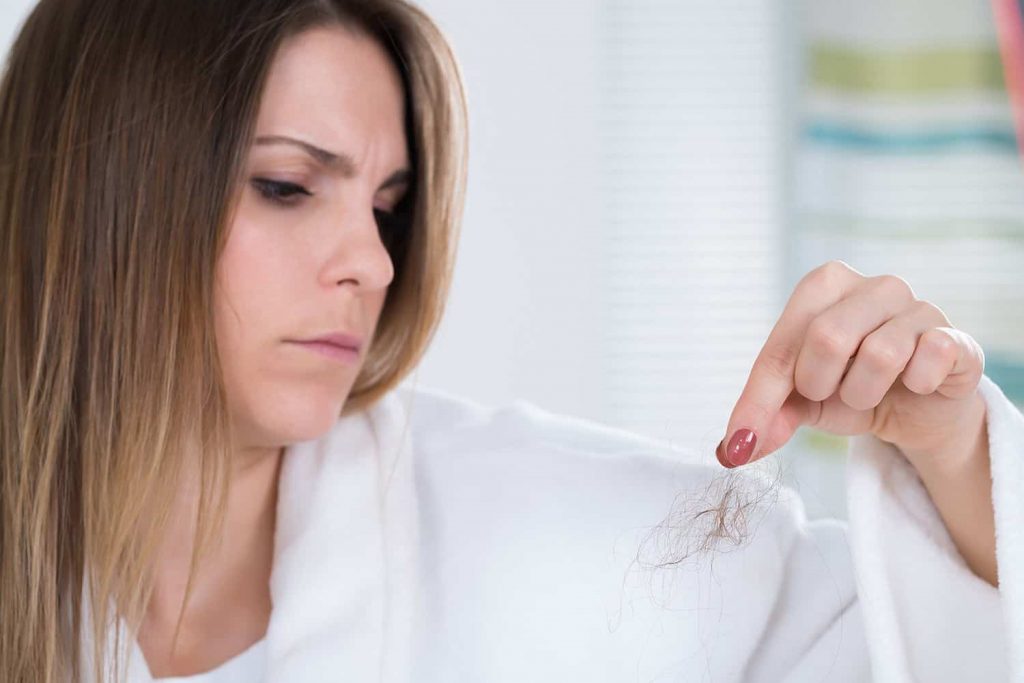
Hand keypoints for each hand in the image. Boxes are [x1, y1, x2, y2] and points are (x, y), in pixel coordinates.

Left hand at [717, 260, 986, 468]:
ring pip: (879, 354)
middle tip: (831, 393)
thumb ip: (767, 416)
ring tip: (869, 391)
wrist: (916, 413)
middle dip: (819, 385)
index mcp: (825, 285)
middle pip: (828, 337)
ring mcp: (920, 306)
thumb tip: (733, 449)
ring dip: (864, 392)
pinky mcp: (956, 338)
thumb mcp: (801, 402)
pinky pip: (929, 359)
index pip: (782, 342)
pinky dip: (913, 386)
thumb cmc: (851, 389)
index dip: (760, 397)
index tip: (741, 441)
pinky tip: (914, 385)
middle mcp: (874, 285)